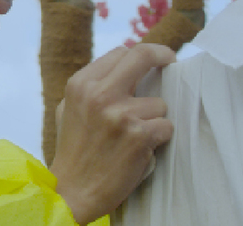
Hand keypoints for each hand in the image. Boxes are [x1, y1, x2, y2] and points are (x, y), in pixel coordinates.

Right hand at [49, 43, 175, 223]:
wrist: (73, 189)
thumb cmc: (74, 149)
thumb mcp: (70, 107)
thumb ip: (93, 86)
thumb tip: (124, 70)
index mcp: (81, 83)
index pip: (121, 53)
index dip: (141, 56)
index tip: (154, 61)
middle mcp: (99, 94)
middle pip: (142, 56)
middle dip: (163, 55)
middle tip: (172, 62)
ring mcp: (120, 114)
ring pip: (159, 103)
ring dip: (154, 120)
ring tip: (135, 137)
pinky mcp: (139, 136)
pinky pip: (166, 127)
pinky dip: (159, 139)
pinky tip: (141, 150)